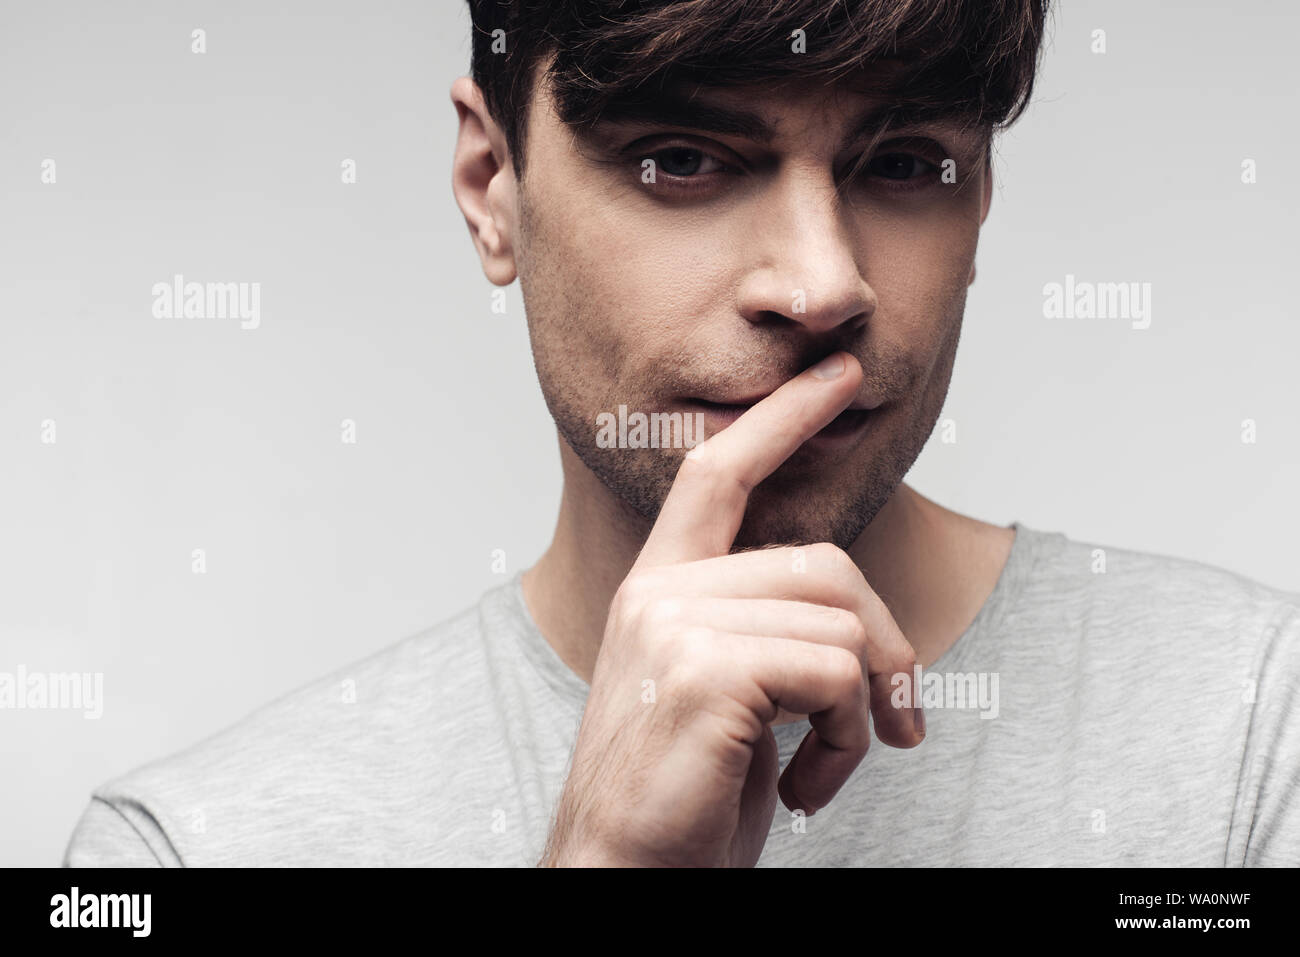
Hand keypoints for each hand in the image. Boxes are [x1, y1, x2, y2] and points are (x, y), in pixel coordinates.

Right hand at [539, 352, 923, 866]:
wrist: (621, 876)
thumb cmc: (682, 796)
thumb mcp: (727, 696)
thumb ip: (768, 632)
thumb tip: (867, 628)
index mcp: (659, 588)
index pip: (717, 471)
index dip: (783, 418)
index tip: (838, 374)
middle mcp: (660, 593)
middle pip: (824, 563)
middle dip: (884, 647)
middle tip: (896, 722)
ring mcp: (676, 627)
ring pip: (840, 624)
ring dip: (860, 712)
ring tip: (821, 768)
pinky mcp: (705, 672)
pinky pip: (835, 674)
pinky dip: (846, 741)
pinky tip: (801, 789)